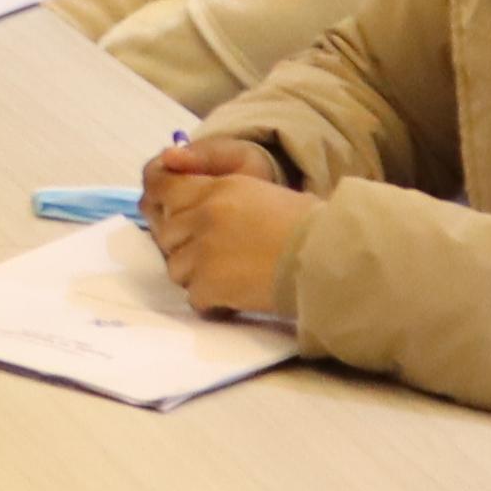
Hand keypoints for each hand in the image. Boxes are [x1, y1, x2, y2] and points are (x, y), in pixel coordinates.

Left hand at [141, 137, 313, 316]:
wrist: (327, 257)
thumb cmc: (309, 226)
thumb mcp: (262, 194)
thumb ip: (222, 198)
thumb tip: (193, 210)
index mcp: (219, 187)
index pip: (165, 188)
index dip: (162, 204)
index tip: (169, 217)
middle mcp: (204, 214)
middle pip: (167, 233)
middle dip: (184, 247)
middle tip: (212, 258)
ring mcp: (203, 250)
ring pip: (175, 267)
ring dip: (196, 276)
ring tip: (227, 279)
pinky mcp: (208, 284)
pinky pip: (193, 297)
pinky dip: (211, 302)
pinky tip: (234, 300)